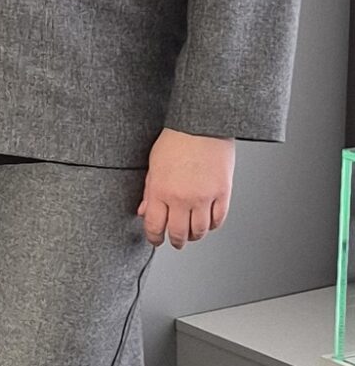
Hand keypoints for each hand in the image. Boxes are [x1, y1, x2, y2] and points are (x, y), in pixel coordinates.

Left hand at [138, 129, 234, 247]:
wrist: (203, 124)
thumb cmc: (177, 139)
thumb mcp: (154, 165)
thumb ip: (149, 191)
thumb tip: (144, 211)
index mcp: (160, 190)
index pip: (154, 225)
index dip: (154, 237)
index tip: (156, 240)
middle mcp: (181, 197)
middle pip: (178, 233)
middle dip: (175, 241)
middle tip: (175, 242)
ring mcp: (204, 197)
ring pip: (199, 231)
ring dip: (194, 236)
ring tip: (192, 234)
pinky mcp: (222, 193)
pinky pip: (218, 220)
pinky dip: (212, 225)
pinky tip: (208, 222)